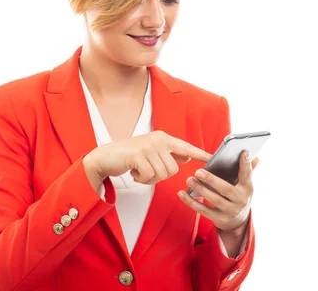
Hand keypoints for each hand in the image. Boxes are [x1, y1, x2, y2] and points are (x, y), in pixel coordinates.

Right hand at [83, 130, 211, 189]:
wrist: (105, 157)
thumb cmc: (129, 157)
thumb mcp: (151, 152)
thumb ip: (168, 154)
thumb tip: (186, 157)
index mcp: (163, 138)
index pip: (185, 146)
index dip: (200, 154)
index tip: (212, 158)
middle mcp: (158, 139)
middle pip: (173, 169)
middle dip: (160, 176)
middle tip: (146, 171)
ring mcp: (148, 146)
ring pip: (162, 174)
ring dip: (150, 179)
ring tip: (139, 171)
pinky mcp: (139, 155)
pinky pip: (150, 176)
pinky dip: (142, 180)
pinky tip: (133, 172)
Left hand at [178, 150, 259, 232]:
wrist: (238, 223)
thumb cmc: (238, 196)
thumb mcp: (245, 185)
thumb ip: (247, 171)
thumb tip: (254, 156)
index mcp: (247, 188)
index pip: (248, 175)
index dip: (246, 164)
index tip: (243, 152)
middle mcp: (240, 200)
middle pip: (226, 189)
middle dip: (211, 180)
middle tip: (198, 171)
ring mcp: (230, 211)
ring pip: (214, 200)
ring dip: (200, 189)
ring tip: (189, 179)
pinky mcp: (219, 220)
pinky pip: (203, 210)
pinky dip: (191, 202)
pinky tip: (182, 193)